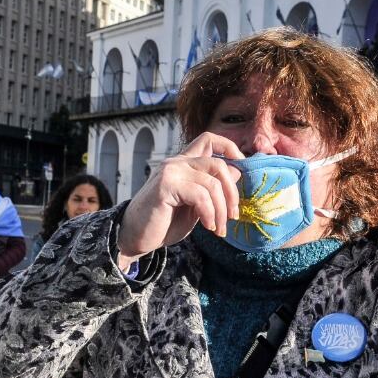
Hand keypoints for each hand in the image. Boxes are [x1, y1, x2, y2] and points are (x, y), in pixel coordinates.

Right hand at [117, 133, 242, 268]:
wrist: (135, 237)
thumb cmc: (165, 222)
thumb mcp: (196, 205)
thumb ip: (212, 188)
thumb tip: (238, 171)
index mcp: (184, 163)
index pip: (211, 139)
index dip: (231, 149)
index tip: (242, 172)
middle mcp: (177, 162)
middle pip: (219, 164)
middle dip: (232, 193)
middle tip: (232, 216)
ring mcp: (170, 171)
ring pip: (212, 183)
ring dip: (221, 211)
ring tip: (218, 229)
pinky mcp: (165, 186)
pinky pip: (200, 195)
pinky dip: (209, 213)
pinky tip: (207, 226)